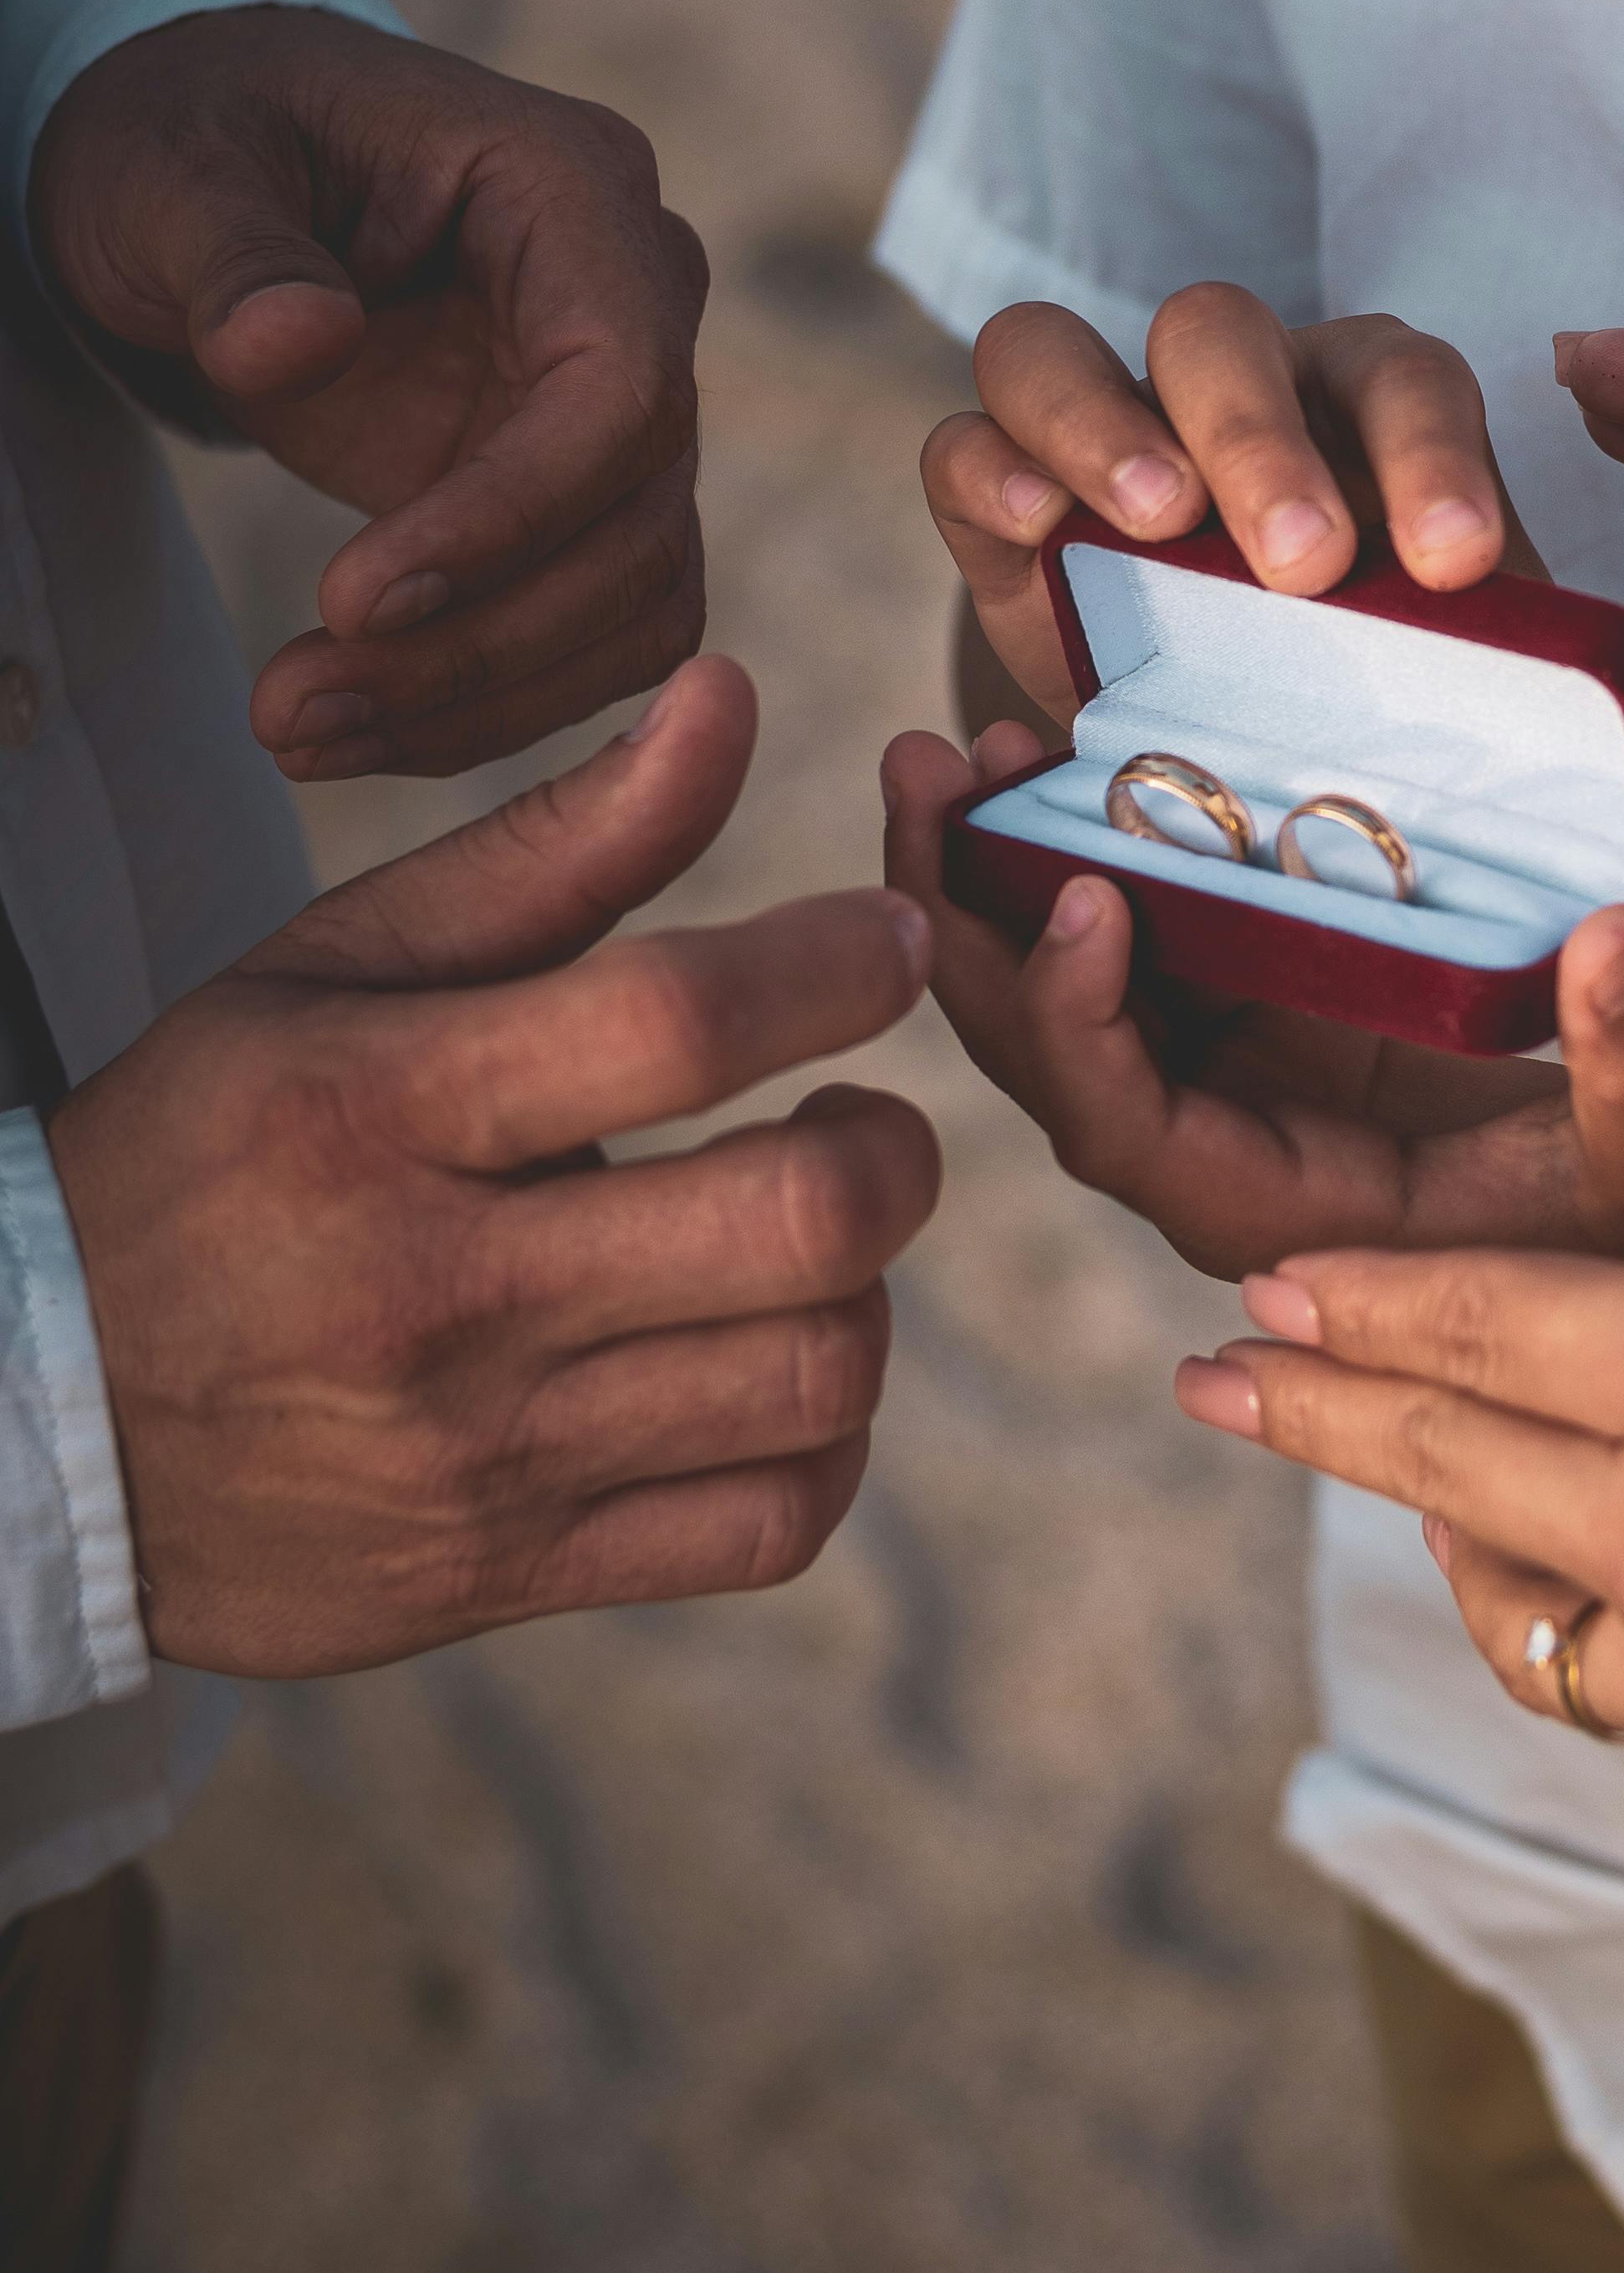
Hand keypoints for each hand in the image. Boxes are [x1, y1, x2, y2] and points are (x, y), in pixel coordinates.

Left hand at [29, 7, 707, 779]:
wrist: (219, 185)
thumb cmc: (203, 140)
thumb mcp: (171, 169)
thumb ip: (233, 253)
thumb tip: (298, 343)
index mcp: (572, 186)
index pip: (620, 383)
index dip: (513, 511)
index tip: (353, 601)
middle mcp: (638, 300)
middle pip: (639, 521)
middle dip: (478, 643)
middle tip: (294, 711)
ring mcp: (623, 409)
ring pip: (635, 603)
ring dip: (483, 699)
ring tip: (303, 735)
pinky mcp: (582, 501)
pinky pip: (589, 636)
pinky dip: (484, 706)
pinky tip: (357, 729)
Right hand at [47, 656, 940, 1677]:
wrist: (35, 1423)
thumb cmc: (212, 1154)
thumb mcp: (335, 967)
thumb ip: (554, 843)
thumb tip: (730, 698)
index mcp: (383, 1107)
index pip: (677, 1022)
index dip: (835, 965)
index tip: (885, 943)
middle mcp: (442, 1289)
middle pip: (798, 1220)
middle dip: (889, 1146)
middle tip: (856, 1113)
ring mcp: (485, 1452)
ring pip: (812, 1375)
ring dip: (862, 1289)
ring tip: (805, 1236)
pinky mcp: (512, 1575)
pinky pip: (770, 1525)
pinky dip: (823, 1440)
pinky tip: (774, 1365)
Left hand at [883, 719, 1623, 1276]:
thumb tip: (1609, 939)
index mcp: (1288, 1218)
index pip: (1129, 1134)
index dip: (1079, 1024)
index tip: (1081, 892)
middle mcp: (1227, 1162)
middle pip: (1050, 1058)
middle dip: (971, 923)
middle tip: (926, 773)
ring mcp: (1236, 1091)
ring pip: (1073, 997)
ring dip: (1001, 877)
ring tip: (960, 750)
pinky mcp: (1266, 1027)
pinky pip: (1144, 951)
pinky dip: (1092, 862)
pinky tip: (1059, 763)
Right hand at [922, 285, 1541, 727]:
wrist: (1218, 745)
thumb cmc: (1355, 699)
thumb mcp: (1432, 686)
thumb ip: (1485, 690)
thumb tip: (1584, 826)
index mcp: (1361, 408)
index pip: (1402, 380)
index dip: (1431, 456)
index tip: (1455, 565)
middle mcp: (1228, 386)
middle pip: (1222, 333)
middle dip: (1262, 438)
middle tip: (1303, 566)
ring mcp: (1097, 426)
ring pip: (1062, 346)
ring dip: (1110, 424)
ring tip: (1162, 520)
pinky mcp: (997, 492)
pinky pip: (967, 438)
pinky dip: (996, 466)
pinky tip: (1039, 526)